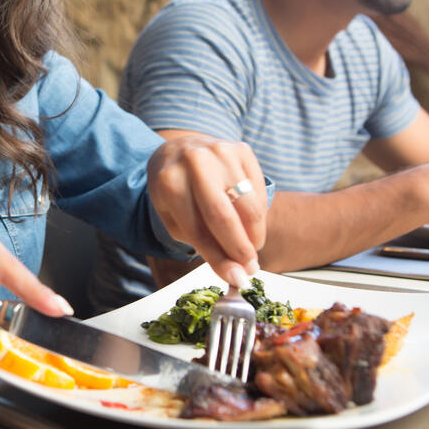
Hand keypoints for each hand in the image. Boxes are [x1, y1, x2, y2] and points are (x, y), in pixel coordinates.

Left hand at [146, 135, 266, 286]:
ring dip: (255, 234)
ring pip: (250, 205)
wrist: (178, 149)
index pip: (199, 230)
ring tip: (250, 248)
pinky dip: (258, 214)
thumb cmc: (175, 190)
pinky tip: (249, 222)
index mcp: (170, 182)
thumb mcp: (174, 218)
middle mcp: (196, 162)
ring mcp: (221, 152)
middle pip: (226, 217)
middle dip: (241, 249)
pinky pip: (259, 191)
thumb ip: (203, 244)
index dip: (220, 259)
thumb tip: (236, 273)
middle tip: (250, 269)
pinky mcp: (242, 149)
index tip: (237, 279)